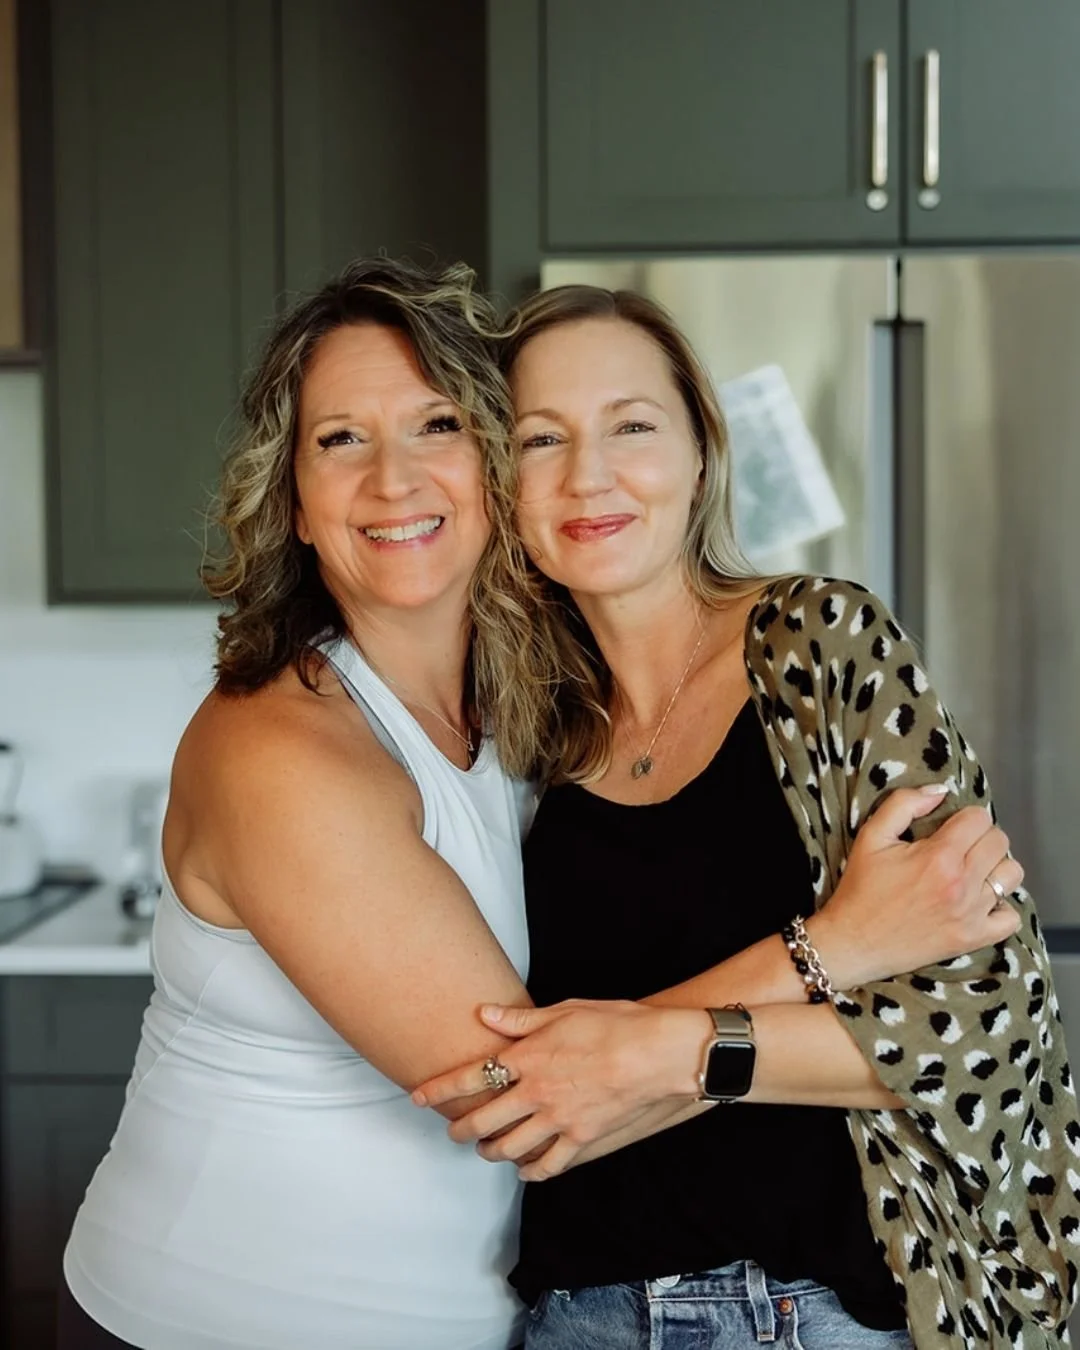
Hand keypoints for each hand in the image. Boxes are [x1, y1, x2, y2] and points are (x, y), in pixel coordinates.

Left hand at [411, 1000, 708, 1179]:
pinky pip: (547, 1164)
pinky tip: (525, 1169)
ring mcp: (557, 1118)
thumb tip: (484, 1014)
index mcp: (527, 1058)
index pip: (470, 1076)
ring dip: (490, 1151)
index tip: (419, 1097)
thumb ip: (519, 1019)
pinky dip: (531, 1170)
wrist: (656, 1052)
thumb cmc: (614, 1023)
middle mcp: (535, 1092)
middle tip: (453, 1130)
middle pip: (483, 1119)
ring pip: (509, 1146)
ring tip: (486, 1149)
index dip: (439, 1089)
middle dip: (461, 1128)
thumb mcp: (564, 1009)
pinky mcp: (581, 1138)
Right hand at [811, 786, 1022, 988]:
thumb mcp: (871, 836)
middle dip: (980, 837)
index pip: (979, 818)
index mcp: (939, 856)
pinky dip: (1001, 906)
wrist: (854, 942)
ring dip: (995, 867)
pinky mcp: (973, 938)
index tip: (949, 827)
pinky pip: (1011, 917)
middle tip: (958, 847)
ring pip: (1011, 874)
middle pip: (999, 842)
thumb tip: (940, 791)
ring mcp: (971, 914)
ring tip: (971, 871)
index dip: (964, 817)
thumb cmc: (860, 889)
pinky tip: (979, 901)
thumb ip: (904, 804)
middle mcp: (962, 884)